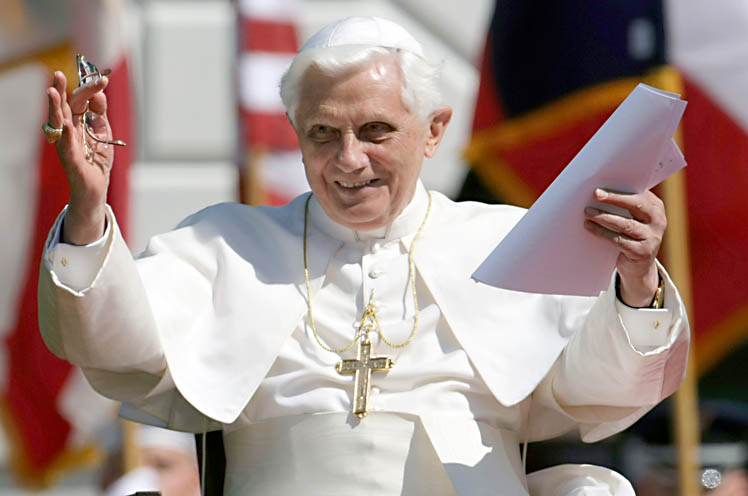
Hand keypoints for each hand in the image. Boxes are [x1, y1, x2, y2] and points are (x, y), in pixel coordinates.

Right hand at [46, 70, 112, 243]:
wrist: (95, 189)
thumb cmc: (96, 160)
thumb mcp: (102, 132)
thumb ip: (100, 113)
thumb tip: (99, 92)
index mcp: (75, 123)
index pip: (78, 101)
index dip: (89, 89)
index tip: (103, 79)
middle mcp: (67, 132)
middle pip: (64, 107)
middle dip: (63, 90)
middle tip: (60, 74)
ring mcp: (66, 145)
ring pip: (57, 123)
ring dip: (55, 107)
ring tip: (52, 91)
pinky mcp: (71, 161)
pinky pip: (67, 147)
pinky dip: (67, 136)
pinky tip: (67, 125)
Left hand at [583, 188, 665, 306]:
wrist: (639, 267)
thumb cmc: (631, 235)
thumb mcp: (632, 218)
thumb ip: (624, 205)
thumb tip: (599, 190)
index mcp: (656, 207)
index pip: (639, 194)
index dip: (620, 189)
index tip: (602, 184)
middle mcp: (658, 221)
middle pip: (635, 205)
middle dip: (614, 198)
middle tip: (595, 194)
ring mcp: (652, 238)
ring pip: (625, 224)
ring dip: (604, 217)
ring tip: (588, 212)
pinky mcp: (642, 252)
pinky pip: (618, 240)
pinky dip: (602, 233)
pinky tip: (589, 227)